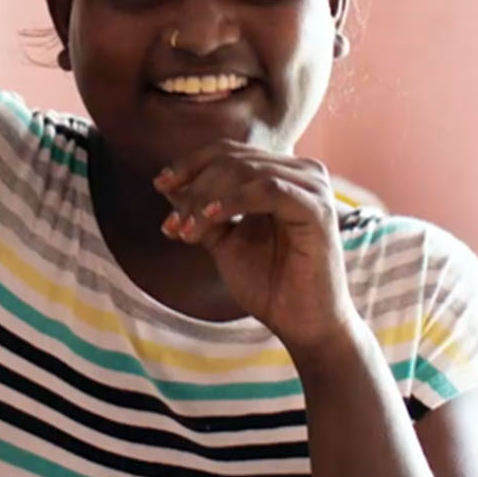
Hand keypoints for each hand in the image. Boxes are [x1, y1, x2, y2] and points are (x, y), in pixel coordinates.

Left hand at [155, 142, 356, 354]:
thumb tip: (167, 185)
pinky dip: (234, 201)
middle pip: (234, 159)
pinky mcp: (318, 209)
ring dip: (207, 198)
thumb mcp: (225, 241)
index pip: (229, 151)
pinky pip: (269, 190)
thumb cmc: (270, 284)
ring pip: (247, 171)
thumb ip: (203, 212)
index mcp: (282, 174)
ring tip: (187, 229)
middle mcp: (302, 172)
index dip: (191, 164)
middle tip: (173, 222)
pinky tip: (210, 219)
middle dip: (195, 187)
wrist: (303, 324)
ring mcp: (313, 188)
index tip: (160, 185)